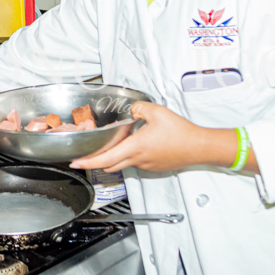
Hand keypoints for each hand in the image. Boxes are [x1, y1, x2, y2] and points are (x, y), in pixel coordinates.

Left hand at [70, 102, 210, 172]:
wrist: (199, 147)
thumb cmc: (181, 133)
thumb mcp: (156, 112)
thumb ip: (138, 108)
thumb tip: (131, 110)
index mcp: (135, 147)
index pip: (104, 158)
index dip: (87, 162)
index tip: (75, 162)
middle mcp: (138, 160)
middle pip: (109, 165)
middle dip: (95, 161)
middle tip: (86, 155)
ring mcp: (146, 165)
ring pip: (122, 164)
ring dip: (112, 158)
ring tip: (109, 146)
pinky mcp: (154, 167)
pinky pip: (135, 163)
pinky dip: (127, 157)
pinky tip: (133, 145)